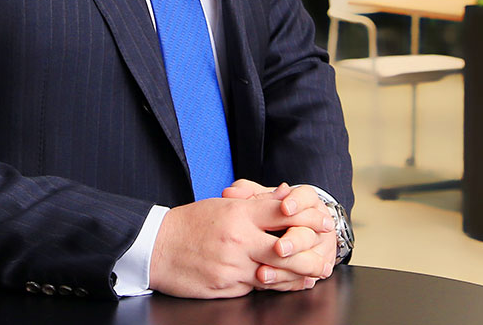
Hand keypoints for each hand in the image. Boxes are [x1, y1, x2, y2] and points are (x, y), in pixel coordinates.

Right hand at [148, 195, 335, 297]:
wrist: (155, 248)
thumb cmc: (188, 224)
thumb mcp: (222, 205)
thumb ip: (255, 202)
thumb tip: (285, 193)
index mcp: (237, 214)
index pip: (283, 211)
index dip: (308, 216)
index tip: (323, 219)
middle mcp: (238, 240)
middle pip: (287, 248)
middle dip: (311, 252)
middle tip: (327, 253)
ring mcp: (232, 266)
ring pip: (276, 274)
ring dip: (299, 274)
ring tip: (315, 272)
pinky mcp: (226, 287)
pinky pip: (256, 288)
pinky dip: (274, 285)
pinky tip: (287, 284)